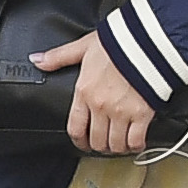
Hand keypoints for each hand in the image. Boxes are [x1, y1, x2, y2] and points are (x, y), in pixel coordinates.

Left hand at [33, 34, 153, 153]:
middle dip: (100, 145)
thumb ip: (60, 56)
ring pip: (115, 143)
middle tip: (105, 144)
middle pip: (97, 140)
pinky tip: (137, 143)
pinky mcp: (143, 112)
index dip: (79, 141)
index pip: (76, 128)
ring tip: (120, 144)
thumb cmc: (121, 41)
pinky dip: (135, 145)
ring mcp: (122, 111)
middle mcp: (100, 105)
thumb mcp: (85, 45)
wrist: (151, 40)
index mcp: (84, 92)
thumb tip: (37, 60)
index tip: (84, 143)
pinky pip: (136, 140)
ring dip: (117, 148)